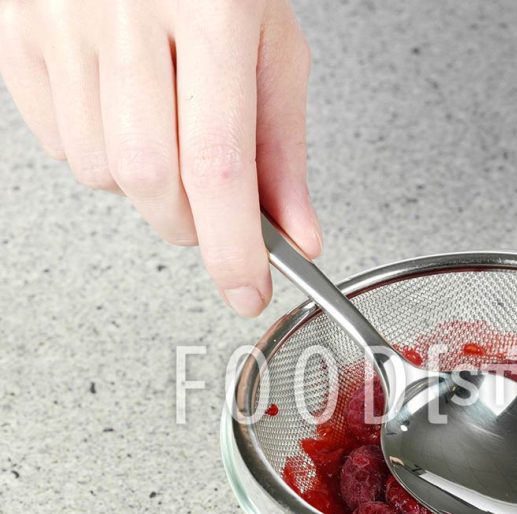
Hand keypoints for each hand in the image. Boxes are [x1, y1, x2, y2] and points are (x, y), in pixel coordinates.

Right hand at [0, 0, 319, 315]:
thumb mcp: (271, 47)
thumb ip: (283, 148)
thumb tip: (296, 235)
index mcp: (210, 12)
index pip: (218, 163)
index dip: (233, 245)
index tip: (246, 290)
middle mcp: (127, 13)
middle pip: (152, 178)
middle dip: (191, 225)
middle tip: (215, 216)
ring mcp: (60, 20)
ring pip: (100, 170)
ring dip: (146, 189)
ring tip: (170, 134)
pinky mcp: (17, 33)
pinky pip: (56, 142)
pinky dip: (100, 156)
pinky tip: (126, 115)